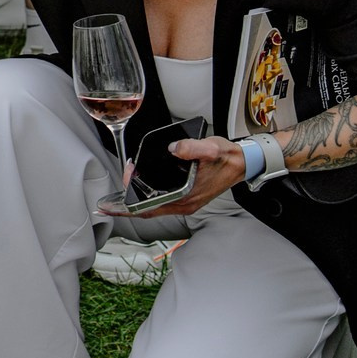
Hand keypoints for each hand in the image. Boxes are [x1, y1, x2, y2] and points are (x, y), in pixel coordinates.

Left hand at [117, 135, 248, 218]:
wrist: (242, 163)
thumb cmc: (226, 159)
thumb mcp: (210, 149)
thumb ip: (191, 148)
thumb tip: (173, 148)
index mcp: (185, 199)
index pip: (148, 209)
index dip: (127, 206)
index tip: (114, 198)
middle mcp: (183, 204)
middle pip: (146, 208)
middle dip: (128, 197)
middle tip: (122, 175)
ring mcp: (184, 202)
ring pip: (152, 205)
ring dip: (137, 195)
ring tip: (126, 179)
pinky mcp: (186, 197)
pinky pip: (160, 200)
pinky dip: (147, 194)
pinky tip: (141, 183)